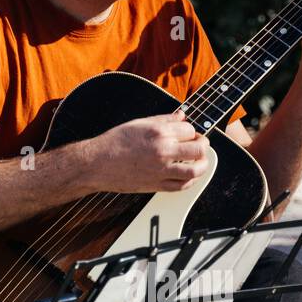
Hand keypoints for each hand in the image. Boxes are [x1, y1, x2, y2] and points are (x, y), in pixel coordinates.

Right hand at [89, 109, 211, 192]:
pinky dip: (190, 180)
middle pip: (199, 148)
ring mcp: (161, 169)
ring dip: (203, 164)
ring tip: (201, 160)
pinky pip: (182, 185)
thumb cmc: (115, 142)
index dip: (191, 131)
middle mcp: (163, 150)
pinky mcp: (157, 185)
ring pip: (195, 169)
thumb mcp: (139, 123)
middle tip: (201, 145)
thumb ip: (164, 119)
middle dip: (203, 145)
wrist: (98, 164)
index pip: (190, 129)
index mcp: (158, 131)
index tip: (188, 133)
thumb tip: (182, 115)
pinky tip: (189, 174)